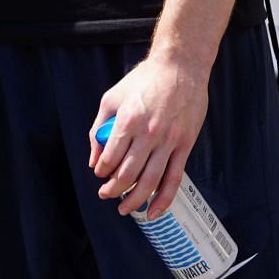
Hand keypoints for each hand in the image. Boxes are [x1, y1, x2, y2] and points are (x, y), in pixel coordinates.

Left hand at [88, 53, 209, 220]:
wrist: (181, 67)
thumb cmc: (144, 80)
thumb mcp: (112, 98)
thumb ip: (99, 128)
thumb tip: (93, 160)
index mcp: (128, 120)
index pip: (110, 158)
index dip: (102, 171)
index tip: (100, 175)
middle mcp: (148, 133)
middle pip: (128, 174)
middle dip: (113, 190)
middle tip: (106, 195)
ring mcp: (169, 141)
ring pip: (150, 181)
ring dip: (135, 200)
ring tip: (124, 208)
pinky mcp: (185, 145)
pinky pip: (174, 179)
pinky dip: (163, 199)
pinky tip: (153, 211)